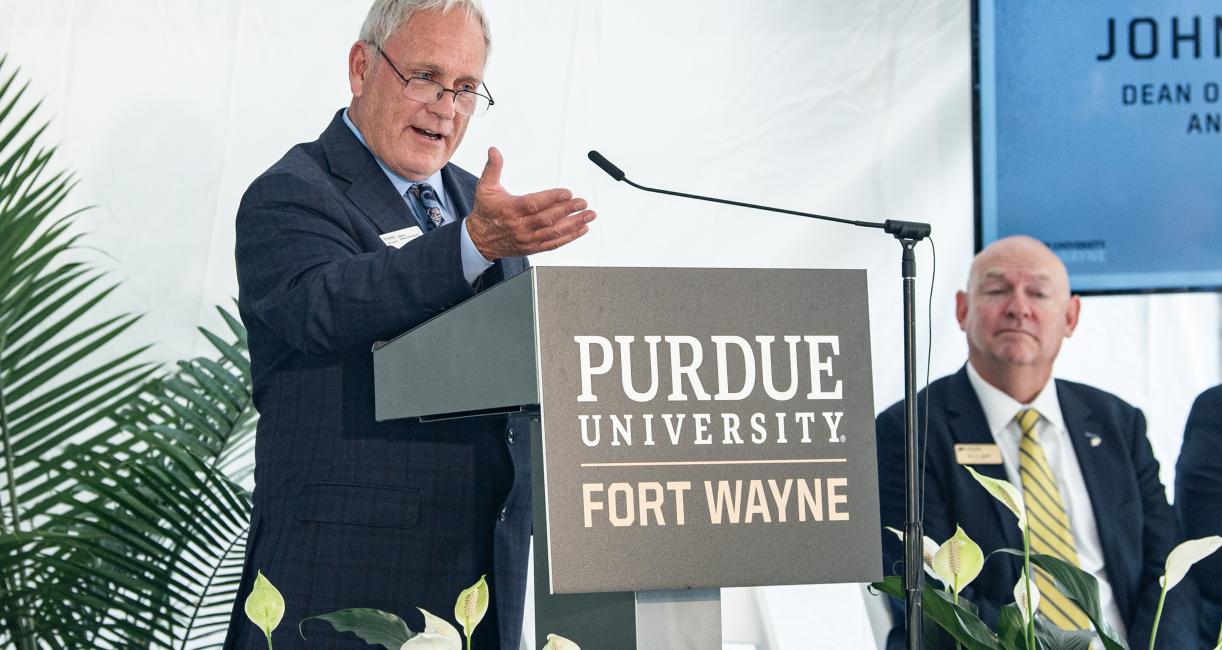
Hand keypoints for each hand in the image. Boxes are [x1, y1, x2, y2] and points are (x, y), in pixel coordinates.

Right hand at [466, 147, 595, 259]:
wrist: (480, 240)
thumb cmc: (485, 212)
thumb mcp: (485, 187)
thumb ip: (493, 168)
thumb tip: (494, 150)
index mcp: (510, 210)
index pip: (533, 204)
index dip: (551, 198)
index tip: (567, 192)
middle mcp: (520, 226)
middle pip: (547, 219)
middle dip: (568, 210)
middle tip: (583, 202)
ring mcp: (528, 238)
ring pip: (554, 232)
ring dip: (574, 224)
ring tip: (589, 215)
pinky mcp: (533, 247)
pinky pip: (554, 243)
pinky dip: (569, 237)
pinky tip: (582, 229)